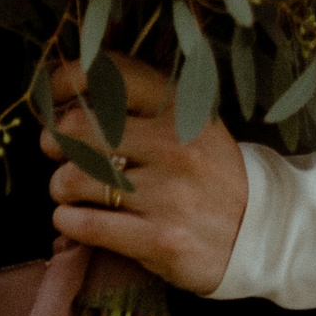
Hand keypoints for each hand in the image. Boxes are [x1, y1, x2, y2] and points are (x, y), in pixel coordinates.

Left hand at [44, 52, 249, 295]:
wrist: (261, 234)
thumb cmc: (212, 174)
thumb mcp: (191, 124)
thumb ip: (142, 104)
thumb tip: (68, 102)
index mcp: (183, 108)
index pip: (111, 75)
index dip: (68, 81)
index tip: (54, 98)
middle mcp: (174, 146)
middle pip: (78, 129)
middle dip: (55, 142)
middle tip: (57, 153)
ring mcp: (167, 195)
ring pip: (74, 180)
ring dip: (61, 187)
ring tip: (71, 192)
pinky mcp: (159, 240)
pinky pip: (86, 225)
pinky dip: (68, 221)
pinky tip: (74, 219)